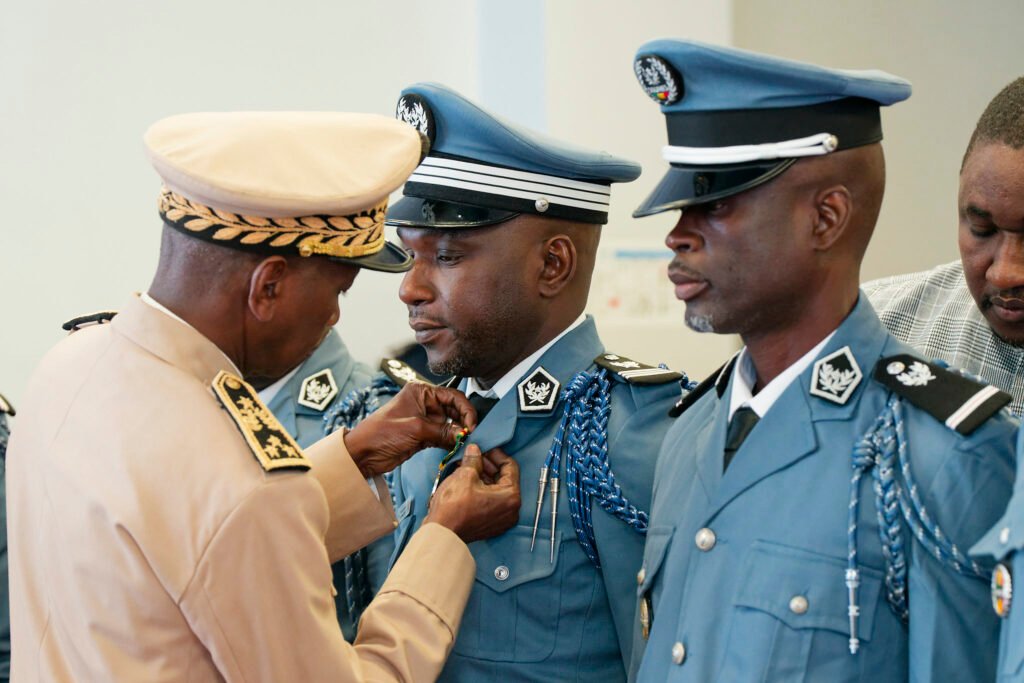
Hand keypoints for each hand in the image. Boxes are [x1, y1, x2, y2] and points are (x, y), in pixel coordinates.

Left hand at [344, 383, 475, 477]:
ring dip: (458, 433)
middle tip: (472, 434)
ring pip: (450, 424)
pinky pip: (443, 436)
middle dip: (463, 421)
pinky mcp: (423, 435)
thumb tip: (464, 434)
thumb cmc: (382, 433)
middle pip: (453, 409)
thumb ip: (442, 431)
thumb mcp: (416, 429)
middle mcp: (424, 403)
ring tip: (466, 442)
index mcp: (421, 392)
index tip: (472, 424)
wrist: (363, 453)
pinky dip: (450, 441)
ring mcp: (424, 420)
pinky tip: (457, 447)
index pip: (452, 396)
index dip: (465, 409)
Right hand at [425, 445, 520, 542]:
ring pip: (497, 490)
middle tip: (475, 455)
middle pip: (504, 479)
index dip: (496, 454)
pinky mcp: (491, 525)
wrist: (441, 533)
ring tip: (468, 467)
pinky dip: (482, 490)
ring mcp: (502, 519)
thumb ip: (474, 459)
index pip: (510, 466)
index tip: (485, 447)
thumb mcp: (465, 475)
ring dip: (484, 477)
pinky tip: (468, 481)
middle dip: (488, 465)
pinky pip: (491, 502)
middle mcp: (511, 510)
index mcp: (511, 496)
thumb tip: (475, 450)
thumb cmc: (454, 507)